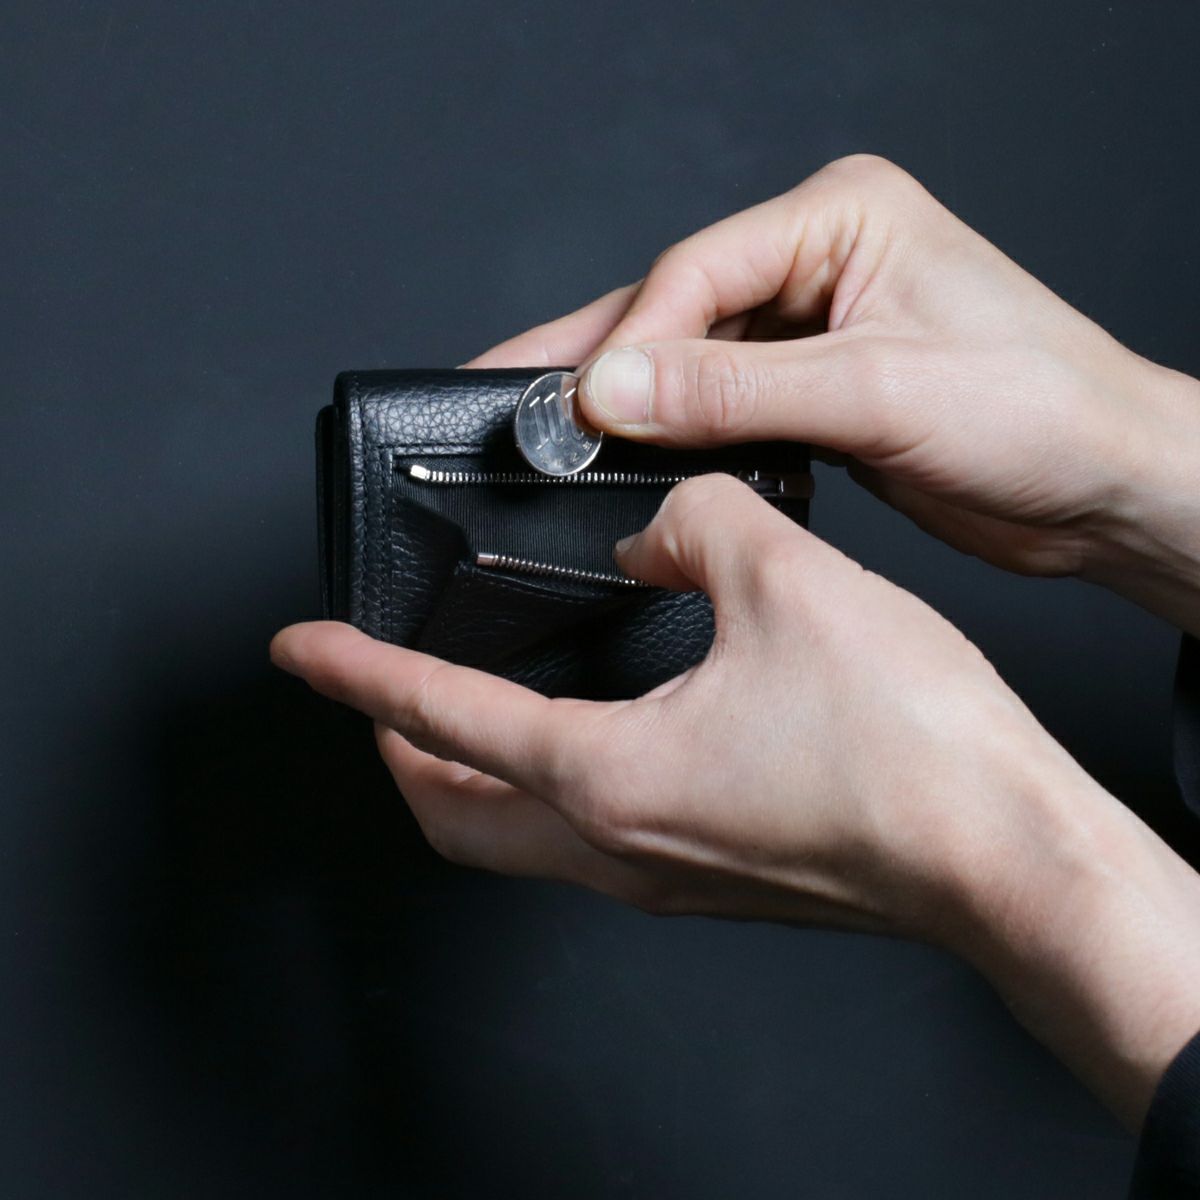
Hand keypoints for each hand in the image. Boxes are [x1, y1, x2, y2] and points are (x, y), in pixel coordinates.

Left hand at [272, 474, 1199, 1126]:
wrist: (1004, 854)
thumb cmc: (910, 746)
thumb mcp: (784, 580)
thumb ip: (693, 525)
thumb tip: (660, 529)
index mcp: (608, 775)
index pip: (438, 719)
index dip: (358, 673)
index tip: (304, 649)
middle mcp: (620, 846)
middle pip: (453, 817)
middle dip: (396, 751)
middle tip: (378, 694)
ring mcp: (664, 878)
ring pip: (518, 841)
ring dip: (472, 777)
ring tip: (467, 714)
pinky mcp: (712, 879)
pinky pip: (589, 841)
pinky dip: (550, 787)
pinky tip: (595, 732)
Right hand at [472, 155, 1199, 633]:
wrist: (1104, 485)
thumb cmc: (1037, 410)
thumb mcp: (874, 392)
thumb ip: (734, 392)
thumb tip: (612, 391)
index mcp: (843, 216)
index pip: (697, 271)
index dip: (631, 343)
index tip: (574, 407)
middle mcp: (823, 259)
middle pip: (681, 308)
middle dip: (602, 363)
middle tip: (512, 399)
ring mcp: (816, 324)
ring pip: (694, 359)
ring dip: (632, 403)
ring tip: (548, 434)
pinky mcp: (818, 387)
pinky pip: (723, 402)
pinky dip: (677, 432)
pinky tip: (629, 456)